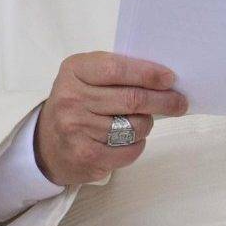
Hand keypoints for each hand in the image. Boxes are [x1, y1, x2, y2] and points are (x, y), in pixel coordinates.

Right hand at [35, 51, 187, 184]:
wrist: (46, 143)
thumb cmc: (78, 102)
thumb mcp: (88, 76)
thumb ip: (119, 72)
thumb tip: (164, 79)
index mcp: (75, 70)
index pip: (117, 69)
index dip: (148, 73)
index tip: (170, 79)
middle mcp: (71, 98)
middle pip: (131, 99)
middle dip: (163, 101)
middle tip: (180, 102)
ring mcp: (76, 129)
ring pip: (134, 126)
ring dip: (147, 124)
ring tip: (142, 121)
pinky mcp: (85, 156)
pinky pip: (129, 150)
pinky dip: (138, 144)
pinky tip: (129, 140)